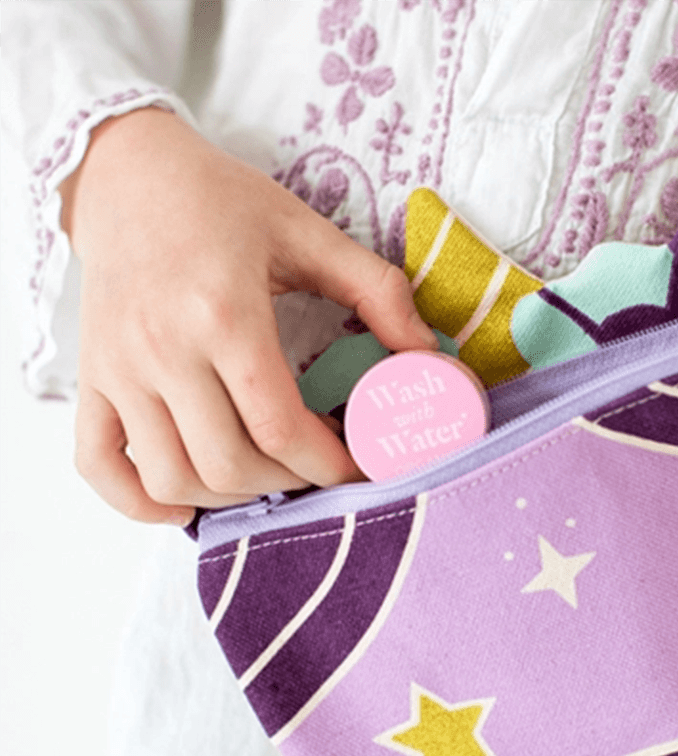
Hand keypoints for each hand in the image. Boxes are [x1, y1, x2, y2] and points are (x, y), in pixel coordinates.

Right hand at [61, 108, 436, 525]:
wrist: (125, 173)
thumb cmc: (222, 202)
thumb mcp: (308, 231)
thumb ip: (377, 290)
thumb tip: (430, 355)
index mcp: (223, 314)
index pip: (279, 426)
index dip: (329, 463)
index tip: (359, 465)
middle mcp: (162, 349)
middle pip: (228, 463)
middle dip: (288, 481)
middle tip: (318, 465)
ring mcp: (119, 369)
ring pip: (171, 476)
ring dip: (229, 495)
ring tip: (268, 473)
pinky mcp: (92, 378)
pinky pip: (98, 464)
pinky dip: (140, 503)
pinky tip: (186, 505)